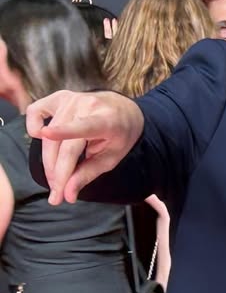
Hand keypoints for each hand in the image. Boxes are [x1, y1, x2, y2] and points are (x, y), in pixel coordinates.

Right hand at [26, 90, 143, 204]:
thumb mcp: (111, 158)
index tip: (46, 134)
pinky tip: (42, 138)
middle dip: (57, 173)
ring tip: (55, 180)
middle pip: (62, 145)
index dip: (65, 130)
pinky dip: (33, 126)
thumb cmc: (119, 136)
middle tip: (57, 195)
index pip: (84, 126)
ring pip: (48, 137)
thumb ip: (88, 174)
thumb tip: (67, 194)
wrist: (124, 111)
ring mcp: (71, 99)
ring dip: (48, 162)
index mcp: (106, 120)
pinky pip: (35, 111)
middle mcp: (87, 106)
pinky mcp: (59, 97)